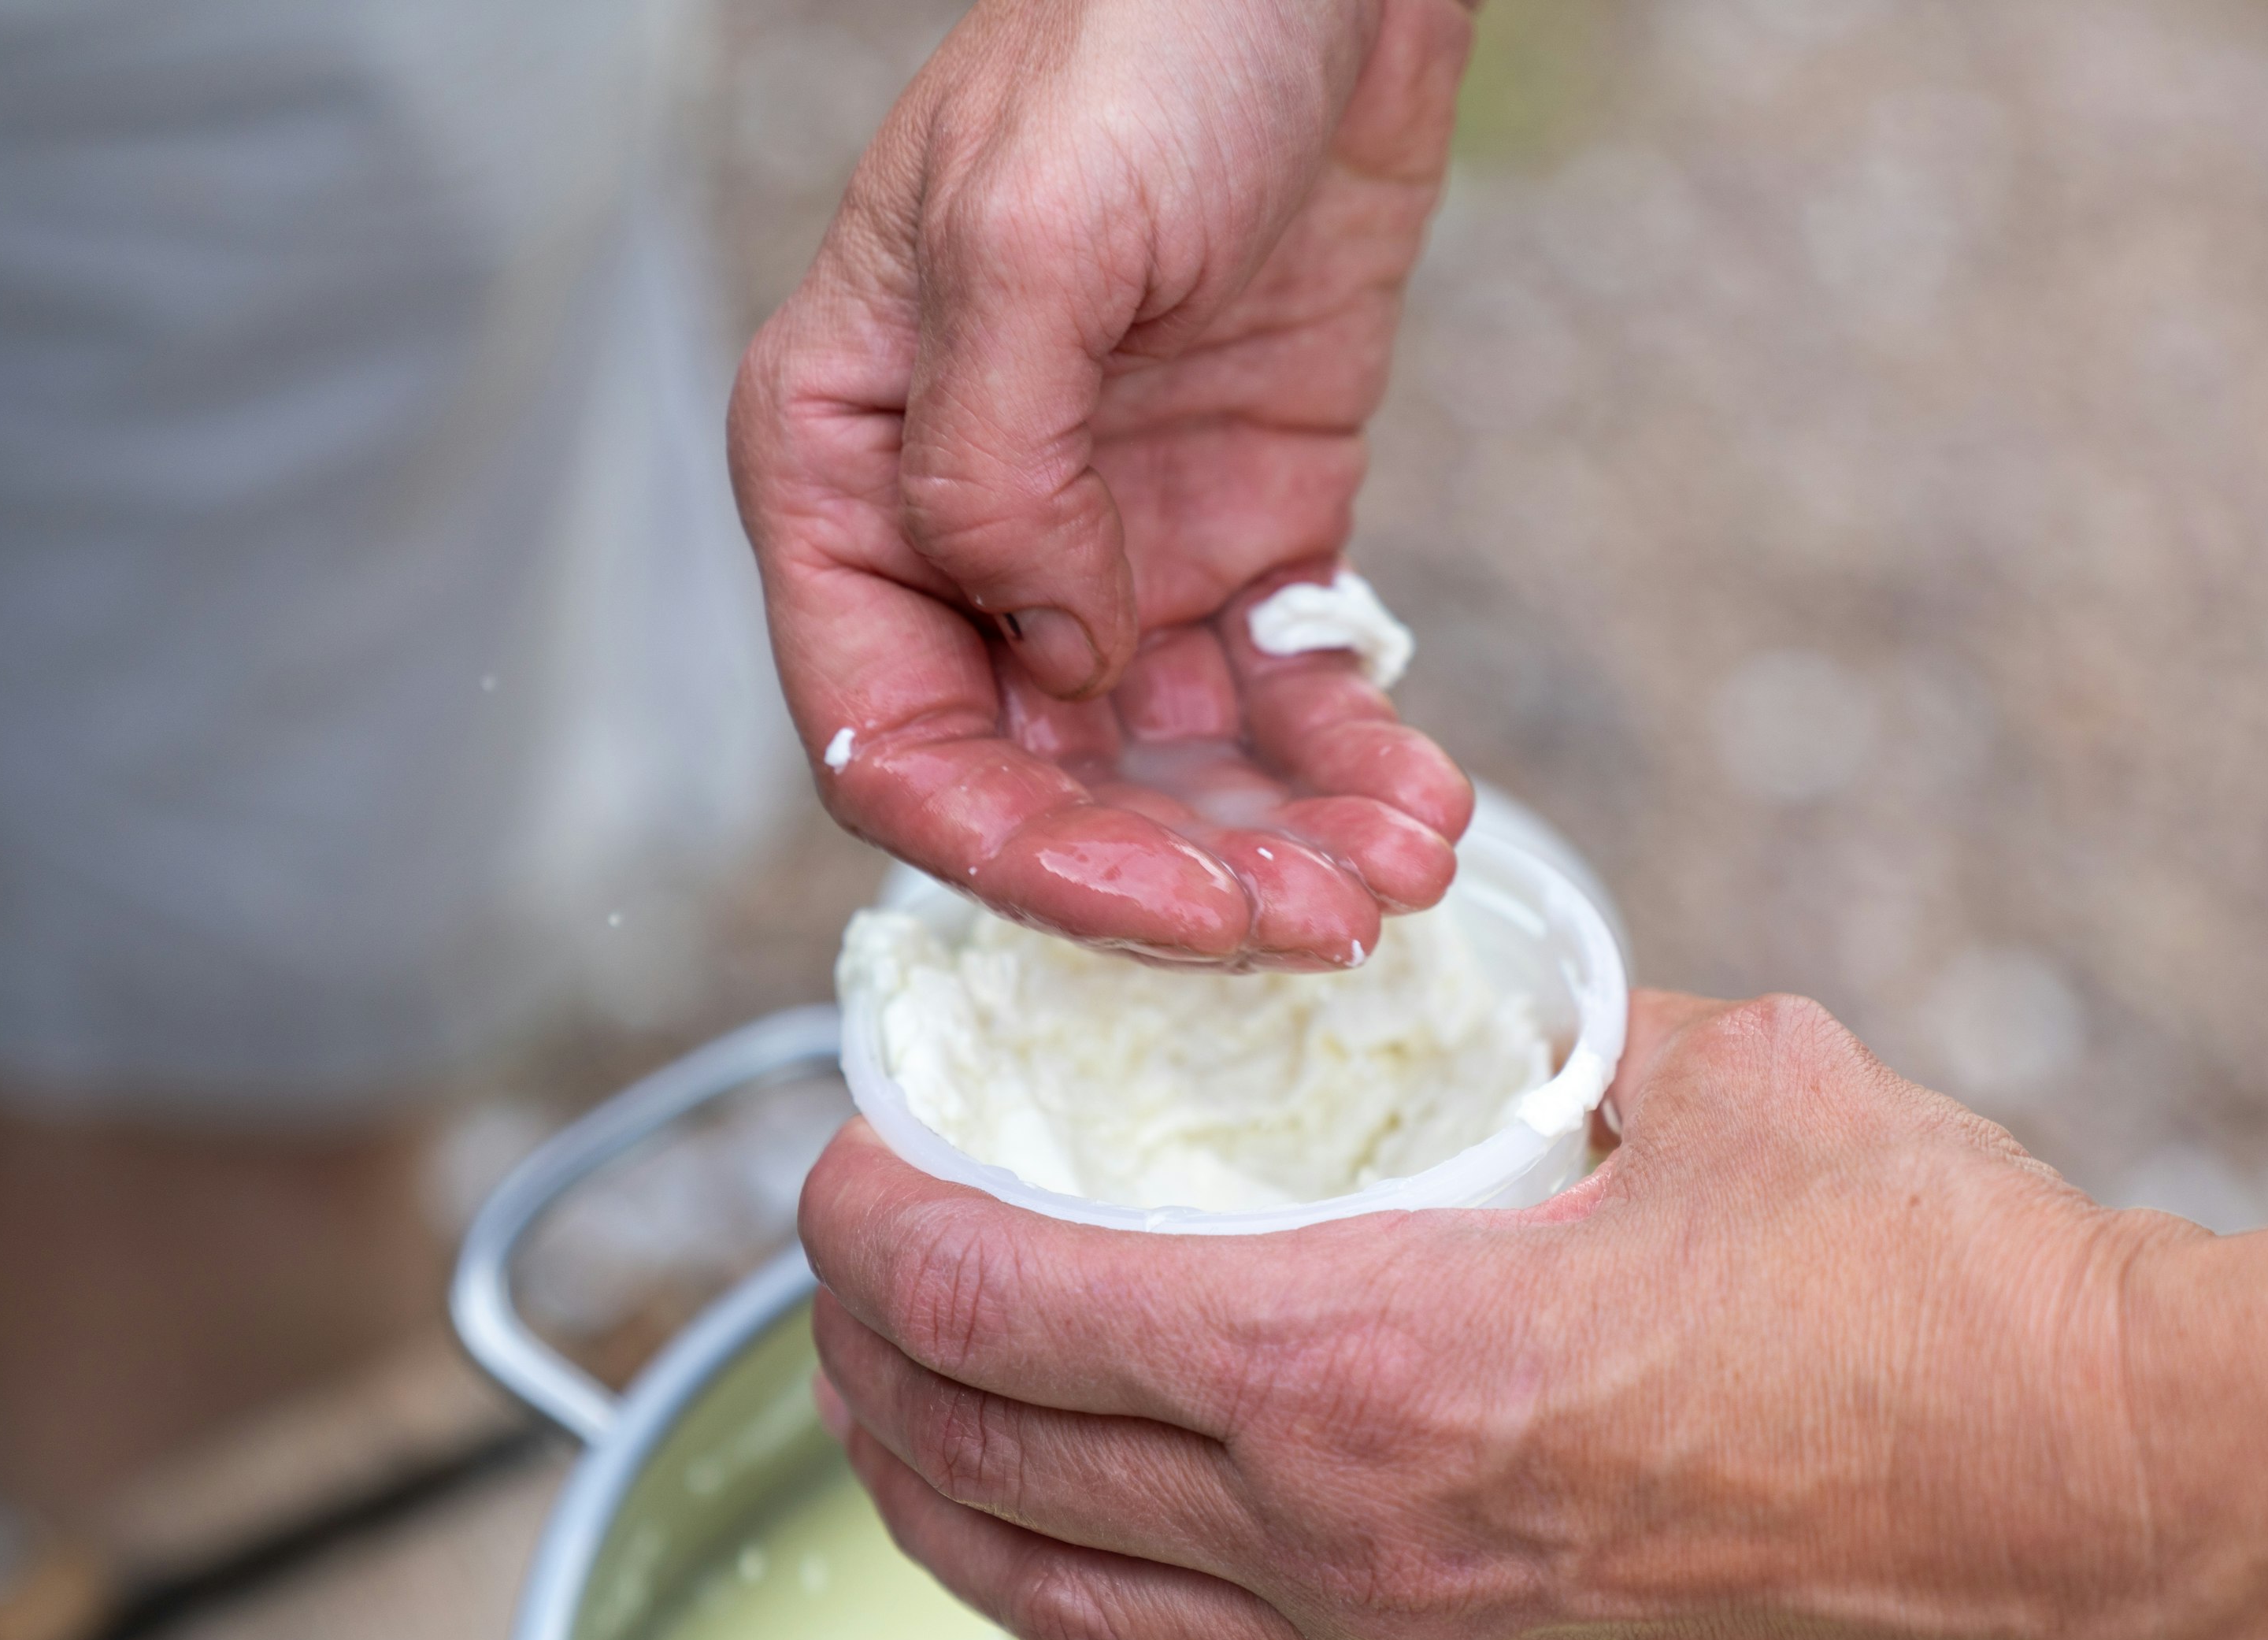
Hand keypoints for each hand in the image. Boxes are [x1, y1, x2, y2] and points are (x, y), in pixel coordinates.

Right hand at [734, 0, 1478, 968]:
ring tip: (1398, 871)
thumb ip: (1000, 470)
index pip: (895, 741)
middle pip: (1046, 788)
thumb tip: (1056, 661)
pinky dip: (1349, 764)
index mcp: (847, 476)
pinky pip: (1284, 693)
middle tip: (1315, 922)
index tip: (1167, 908)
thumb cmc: (1138, 41)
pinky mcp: (1246, 529)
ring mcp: (1113, 543)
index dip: (1021, 856)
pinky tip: (1420, 798)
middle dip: (1175, 878)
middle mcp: (968, 535)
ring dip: (1279, 847)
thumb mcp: (1038, 237)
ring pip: (1173, 770)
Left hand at [800, 990, 2208, 1639]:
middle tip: (854, 1255)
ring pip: (1061, 1604)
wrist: (2102, 1497)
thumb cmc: (1933, 1285)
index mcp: (1372, 1349)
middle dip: (874, 1350)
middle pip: (999, 1453)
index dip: (883, 1224)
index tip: (852, 1154)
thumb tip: (1476, 1006)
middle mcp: (1343, 1526)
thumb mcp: (1717, 1080)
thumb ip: (1550, 1039)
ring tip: (876, 1418)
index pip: (1015, 1299)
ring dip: (930, 1507)